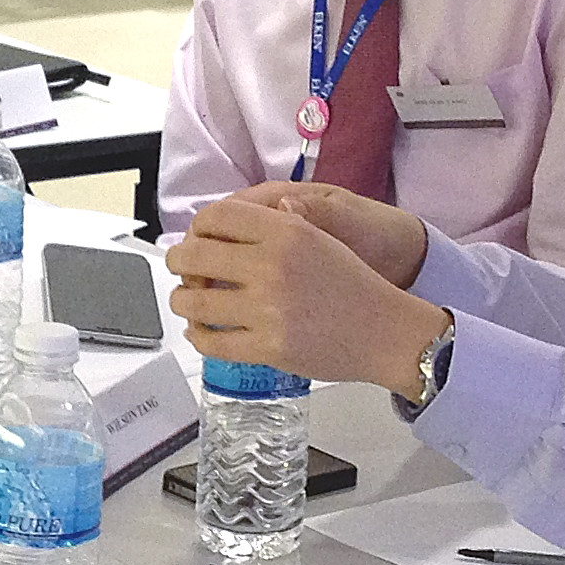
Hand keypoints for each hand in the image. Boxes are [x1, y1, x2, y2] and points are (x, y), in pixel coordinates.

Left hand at [167, 194, 450, 397]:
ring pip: (192, 302)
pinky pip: (212, 342)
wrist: (386, 332)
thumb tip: (218, 230)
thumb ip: (270, 228)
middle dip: (177, 263)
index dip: (197, 228)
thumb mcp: (316, 238)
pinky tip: (201, 332)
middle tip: (181, 270)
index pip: (216, 216)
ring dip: (181, 302)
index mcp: (287, 231)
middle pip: (193, 255)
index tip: (196, 239)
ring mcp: (268, 308)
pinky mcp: (268, 347)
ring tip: (186, 302)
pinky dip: (198, 337)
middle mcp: (273, 265)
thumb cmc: (352, 287)